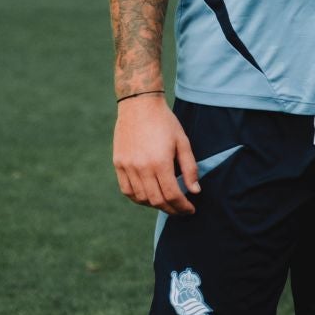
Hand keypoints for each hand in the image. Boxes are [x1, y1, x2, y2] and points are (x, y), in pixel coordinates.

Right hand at [112, 94, 199, 214]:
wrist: (139, 105)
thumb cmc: (165, 122)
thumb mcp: (183, 142)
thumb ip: (190, 168)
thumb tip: (195, 191)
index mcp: (160, 162)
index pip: (172, 195)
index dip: (182, 206)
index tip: (190, 210)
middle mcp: (142, 167)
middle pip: (156, 200)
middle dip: (171, 209)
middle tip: (180, 210)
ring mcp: (128, 166)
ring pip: (141, 198)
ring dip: (155, 205)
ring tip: (166, 203)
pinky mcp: (119, 164)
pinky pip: (127, 190)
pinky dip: (138, 198)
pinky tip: (148, 197)